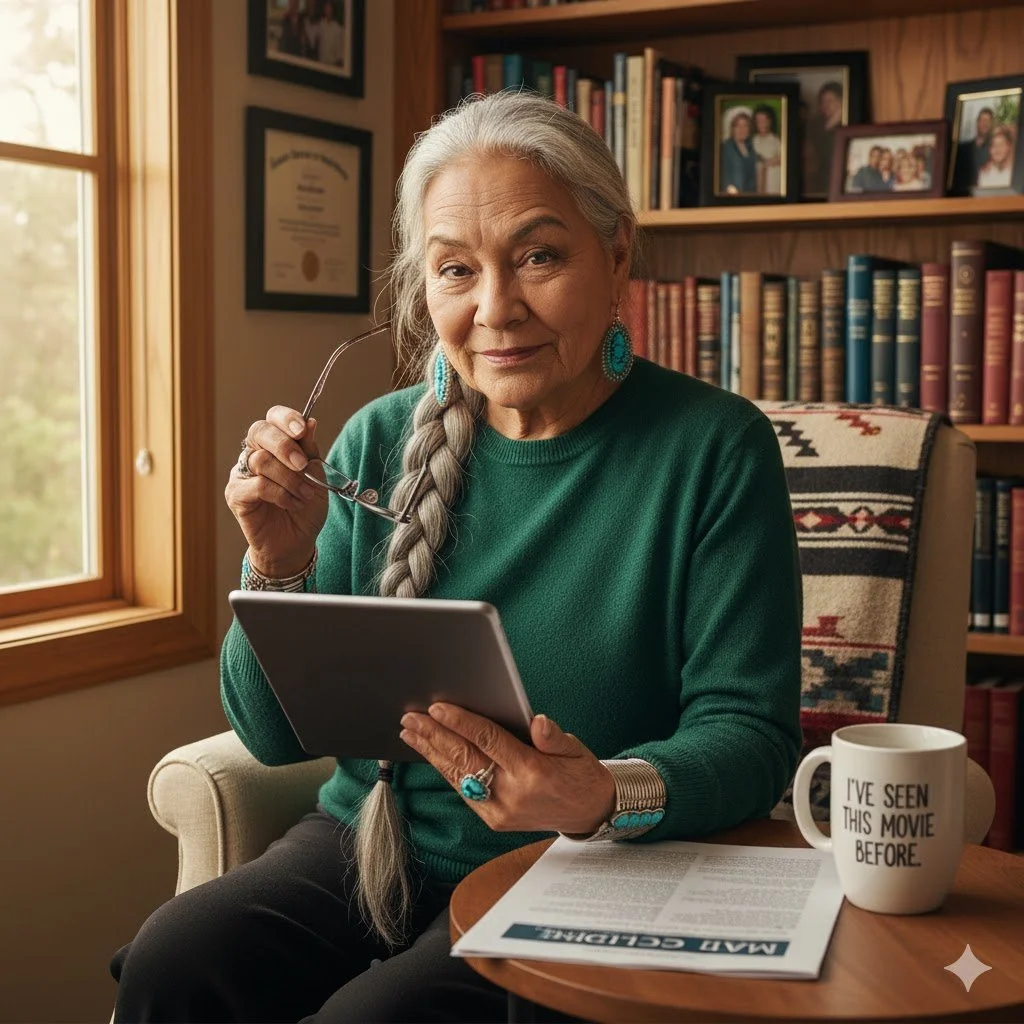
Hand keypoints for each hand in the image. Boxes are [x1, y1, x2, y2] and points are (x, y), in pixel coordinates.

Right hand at [224, 406, 328, 577]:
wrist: (297, 541)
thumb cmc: (305, 507)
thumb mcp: (317, 476)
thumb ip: (310, 451)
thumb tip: (311, 422)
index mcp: (275, 444)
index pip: (272, 418)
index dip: (286, 418)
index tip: (302, 429)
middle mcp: (254, 453)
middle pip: (259, 431)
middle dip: (285, 446)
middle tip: (302, 465)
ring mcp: (242, 474)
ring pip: (260, 460)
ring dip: (289, 478)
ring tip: (303, 494)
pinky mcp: (236, 495)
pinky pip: (258, 486)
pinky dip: (281, 494)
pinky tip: (291, 504)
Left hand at [399, 705, 615, 835]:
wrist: (589, 813)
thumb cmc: (580, 774)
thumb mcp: (574, 748)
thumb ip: (552, 736)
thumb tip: (537, 722)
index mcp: (532, 771)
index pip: (488, 740)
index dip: (460, 722)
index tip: (437, 707)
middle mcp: (512, 794)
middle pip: (464, 758)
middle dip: (434, 735)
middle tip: (411, 717)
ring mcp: (500, 810)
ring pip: (458, 777)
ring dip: (431, 753)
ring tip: (411, 733)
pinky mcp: (494, 820)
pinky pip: (464, 791)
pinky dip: (445, 770)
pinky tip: (431, 754)